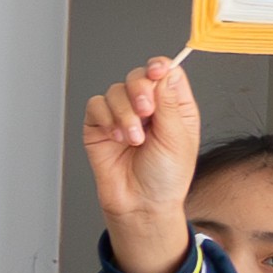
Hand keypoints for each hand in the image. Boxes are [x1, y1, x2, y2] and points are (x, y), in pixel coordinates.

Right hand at [79, 55, 200, 272]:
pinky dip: (106, 119)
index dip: (159, 68)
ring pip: (115, 91)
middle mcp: (148, 107)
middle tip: (146, 112)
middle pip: (138, 77)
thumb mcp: (177, 138)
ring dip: (124, 114)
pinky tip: (116, 138)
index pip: (165, 72)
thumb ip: (169, 102)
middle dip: (139, 91)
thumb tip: (166, 71)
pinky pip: (96, 106)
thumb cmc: (165, 177)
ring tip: (133, 139)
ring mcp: (122, 115)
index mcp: (173, 106)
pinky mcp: (99, 126)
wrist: (140, 204)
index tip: (156, 72)